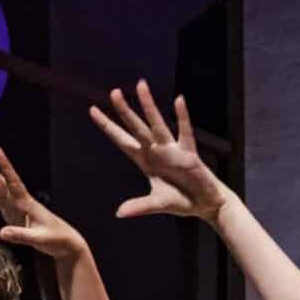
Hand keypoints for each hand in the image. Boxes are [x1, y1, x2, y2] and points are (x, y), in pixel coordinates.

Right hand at [0, 146, 86, 260]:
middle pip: (0, 180)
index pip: (14, 182)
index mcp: (27, 204)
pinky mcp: (12, 212)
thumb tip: (2, 233)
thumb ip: (21, 235)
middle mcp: (20, 201)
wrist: (65, 243)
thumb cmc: (56, 239)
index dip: (5, 167)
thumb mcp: (39, 240)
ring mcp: (15, 206)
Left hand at [91, 82, 231, 221]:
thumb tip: (120, 213)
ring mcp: (172, 150)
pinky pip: (184, 132)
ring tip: (140, 86)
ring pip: (157, 125)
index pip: (122, 141)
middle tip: (113, 92)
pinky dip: (182, 117)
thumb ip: (139, 206)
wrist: (206, 205)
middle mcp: (156, 152)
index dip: (108, 127)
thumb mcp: (157, 204)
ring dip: (149, 106)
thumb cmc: (182, 201)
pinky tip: (178, 100)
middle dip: (124, 111)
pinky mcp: (189, 154)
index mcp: (145, 162)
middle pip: (136, 127)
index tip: (93, 110)